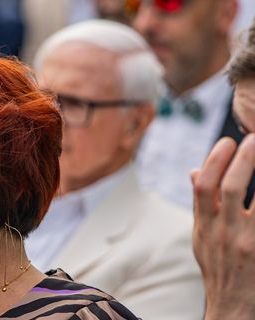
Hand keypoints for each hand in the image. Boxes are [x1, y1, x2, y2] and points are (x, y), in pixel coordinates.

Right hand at [191, 135, 254, 319]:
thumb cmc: (220, 269)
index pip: (204, 186)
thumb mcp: (202, 237)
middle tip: (254, 139)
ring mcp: (247, 244)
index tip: (228, 142)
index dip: (214, 160)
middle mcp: (224, 233)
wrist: (234, 310)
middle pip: (230, 188)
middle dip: (244, 160)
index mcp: (206, 226)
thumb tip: (193, 170)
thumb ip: (200, 205)